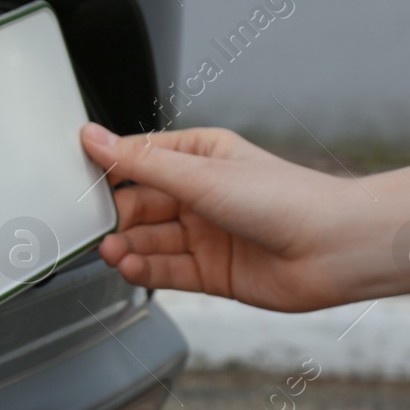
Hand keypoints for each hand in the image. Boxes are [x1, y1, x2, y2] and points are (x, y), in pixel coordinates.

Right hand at [81, 123, 379, 311]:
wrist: (333, 249)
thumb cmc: (286, 200)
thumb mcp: (201, 174)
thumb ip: (141, 162)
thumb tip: (94, 138)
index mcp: (202, 156)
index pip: (141, 159)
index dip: (109, 170)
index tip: (76, 179)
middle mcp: (203, 195)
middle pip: (141, 206)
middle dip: (117, 218)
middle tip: (94, 228)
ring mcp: (207, 235)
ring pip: (151, 241)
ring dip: (128, 248)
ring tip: (112, 252)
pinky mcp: (211, 272)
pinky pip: (166, 270)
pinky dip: (145, 270)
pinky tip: (131, 268)